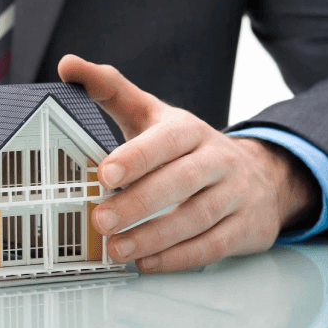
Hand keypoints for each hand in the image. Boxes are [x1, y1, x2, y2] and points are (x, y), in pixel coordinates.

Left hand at [57, 55, 318, 271]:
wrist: (260, 175)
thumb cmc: (187, 147)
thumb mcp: (151, 114)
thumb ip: (111, 90)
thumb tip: (68, 64)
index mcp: (188, 129)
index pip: (165, 140)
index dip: (136, 156)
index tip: (105, 174)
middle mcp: (216, 159)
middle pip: (181, 181)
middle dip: (139, 203)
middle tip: (101, 221)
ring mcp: (235, 194)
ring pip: (197, 216)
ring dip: (154, 237)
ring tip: (117, 249)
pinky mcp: (246, 227)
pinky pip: (214, 245)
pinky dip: (179, 257)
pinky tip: (148, 263)